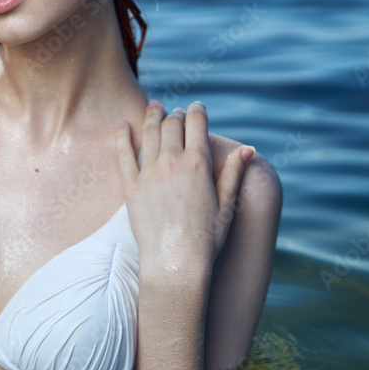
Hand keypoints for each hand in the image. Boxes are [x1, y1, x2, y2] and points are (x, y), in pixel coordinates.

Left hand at [115, 100, 252, 276]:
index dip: (198, 111)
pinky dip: (121, 134)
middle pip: (172, 124)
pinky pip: (123, 152)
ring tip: (153, 107)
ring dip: (152, 116)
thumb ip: (234, 172)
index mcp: (198, 163)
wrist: (176, 262)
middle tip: (176, 112)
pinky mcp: (130, 185)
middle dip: (176, 114)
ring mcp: (149, 172)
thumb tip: (247, 148)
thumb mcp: (227, 204)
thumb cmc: (207, 238)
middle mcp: (172, 161)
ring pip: (149, 133)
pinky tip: (121, 123)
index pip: (197, 124)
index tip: (197, 107)